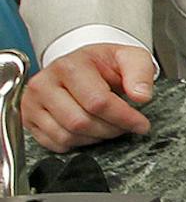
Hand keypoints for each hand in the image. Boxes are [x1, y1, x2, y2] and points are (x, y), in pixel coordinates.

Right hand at [22, 43, 155, 151]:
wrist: (81, 64)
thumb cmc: (102, 63)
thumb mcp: (129, 57)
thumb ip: (141, 72)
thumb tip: (141, 95)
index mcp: (69, 66)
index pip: (98, 102)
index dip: (124, 117)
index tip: (141, 124)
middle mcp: (44, 83)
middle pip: (81, 122)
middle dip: (111, 129)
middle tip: (125, 125)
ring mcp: (32, 102)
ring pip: (67, 136)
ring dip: (95, 137)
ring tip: (108, 125)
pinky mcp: (28, 118)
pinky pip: (55, 143)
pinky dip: (78, 143)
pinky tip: (90, 129)